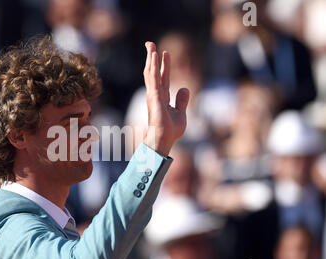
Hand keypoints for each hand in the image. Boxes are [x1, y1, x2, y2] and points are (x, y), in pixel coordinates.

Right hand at [142, 42, 188, 156]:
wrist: (165, 139)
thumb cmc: (171, 130)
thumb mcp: (181, 113)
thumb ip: (182, 101)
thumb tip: (184, 88)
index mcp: (162, 98)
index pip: (163, 77)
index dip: (164, 65)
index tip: (164, 53)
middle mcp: (155, 94)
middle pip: (153, 72)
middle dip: (152, 58)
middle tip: (150, 44)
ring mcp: (153, 94)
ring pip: (150, 72)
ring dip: (150, 58)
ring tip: (150, 45)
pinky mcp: (153, 96)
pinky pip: (153, 77)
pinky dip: (152, 65)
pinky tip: (153, 55)